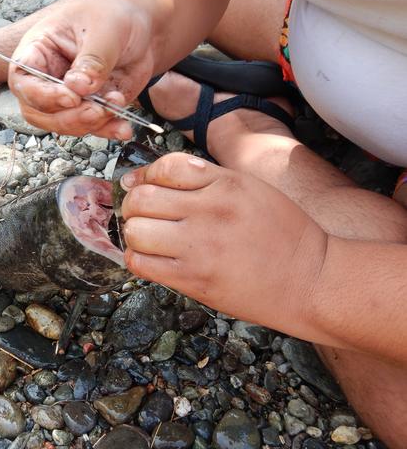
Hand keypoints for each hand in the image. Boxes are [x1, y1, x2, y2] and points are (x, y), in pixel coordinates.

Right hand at [7, 0, 156, 139]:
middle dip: (69, 117)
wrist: (142, 29)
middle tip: (98, 110)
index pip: (23, 80)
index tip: (72, 97)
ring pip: (62, 124)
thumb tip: (77, 87)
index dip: (42, 95)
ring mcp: (66, 97)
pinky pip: (90, 128)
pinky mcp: (87, 108)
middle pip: (38, 111)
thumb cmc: (114, 16)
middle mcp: (46, 78)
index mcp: (38, 50)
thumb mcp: (104, 29)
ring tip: (117, 104)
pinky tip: (123, 127)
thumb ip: (91, 59)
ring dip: (90, 123)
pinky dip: (107, 130)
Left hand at [120, 152, 328, 327]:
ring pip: (135, 231)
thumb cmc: (284, 235)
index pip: (165, 167)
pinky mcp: (195, 280)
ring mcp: (200, 247)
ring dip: (134, 234)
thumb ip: (206, 179)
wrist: (314, 281)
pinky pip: (142, 264)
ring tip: (147, 238)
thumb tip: (149, 178)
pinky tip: (152, 258)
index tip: (144, 187)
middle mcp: (210, 211)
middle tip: (140, 215)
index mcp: (227, 183)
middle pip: (141, 198)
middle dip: (133, 206)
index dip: (146, 176)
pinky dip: (138, 259)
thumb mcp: (252, 190)